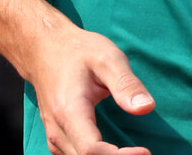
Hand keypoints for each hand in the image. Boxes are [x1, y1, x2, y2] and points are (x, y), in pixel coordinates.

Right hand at [25, 24, 154, 154]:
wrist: (44, 48)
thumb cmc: (77, 51)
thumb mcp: (107, 58)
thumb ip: (126, 84)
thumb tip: (147, 107)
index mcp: (69, 111)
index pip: (92, 150)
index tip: (145, 152)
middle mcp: (57, 129)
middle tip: (144, 153)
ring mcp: (54, 136)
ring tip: (132, 153)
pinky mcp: (57, 138)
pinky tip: (113, 152)